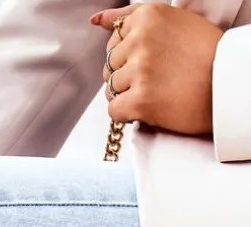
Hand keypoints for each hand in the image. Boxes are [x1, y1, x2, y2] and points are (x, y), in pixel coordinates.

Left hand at [91, 4, 223, 135]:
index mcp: (149, 15)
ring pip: (110, 89)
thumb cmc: (206, 56)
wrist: (226, 86)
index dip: (128, 55)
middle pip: (110, 65)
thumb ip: (133, 19)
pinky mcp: (140, 99)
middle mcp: (142, 39)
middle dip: (126, 76)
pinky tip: (147, 108)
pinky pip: (114, 111)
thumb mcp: (173, 22)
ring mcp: (140, 70)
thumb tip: (97, 20)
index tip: (147, 60)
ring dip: (128, 96)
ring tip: (156, 92)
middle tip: (155, 79)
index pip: (115, 39)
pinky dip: (127, 114)